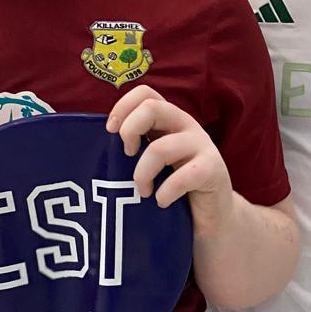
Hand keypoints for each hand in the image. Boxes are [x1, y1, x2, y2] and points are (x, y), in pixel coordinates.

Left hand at [106, 86, 234, 239]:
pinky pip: (183, 176)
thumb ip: (135, 149)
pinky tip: (162, 202)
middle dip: (129, 130)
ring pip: (160, 148)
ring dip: (142, 174)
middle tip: (126, 156)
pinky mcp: (213, 170)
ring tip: (144, 191)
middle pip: (152, 107)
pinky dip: (165, 192)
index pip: (145, 93)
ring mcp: (202, 146)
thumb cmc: (174, 189)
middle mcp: (185, 126)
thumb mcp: (152, 164)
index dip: (122, 107)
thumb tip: (97, 147)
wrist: (212, 217)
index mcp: (169, 120)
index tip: (110, 132)